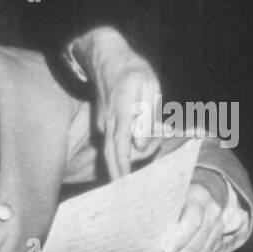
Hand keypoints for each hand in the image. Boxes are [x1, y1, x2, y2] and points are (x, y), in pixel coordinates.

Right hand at [71, 27, 161, 178]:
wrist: (105, 55)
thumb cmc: (132, 70)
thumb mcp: (149, 87)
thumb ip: (146, 116)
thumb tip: (141, 144)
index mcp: (122, 112)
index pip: (120, 146)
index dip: (122, 168)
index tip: (125, 187)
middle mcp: (109, 121)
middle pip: (111, 155)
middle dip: (118, 176)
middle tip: (127, 195)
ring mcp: (103, 122)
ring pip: (113, 150)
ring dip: (123, 163)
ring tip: (138, 171)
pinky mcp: (104, 123)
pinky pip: (113, 142)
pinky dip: (122, 152)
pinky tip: (134, 156)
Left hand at [154, 180, 225, 251]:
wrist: (199, 193)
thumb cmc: (174, 194)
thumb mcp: (167, 195)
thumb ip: (159, 209)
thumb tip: (138, 227)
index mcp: (200, 198)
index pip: (193, 222)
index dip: (180, 240)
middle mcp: (213, 215)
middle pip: (196, 245)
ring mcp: (217, 231)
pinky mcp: (216, 244)